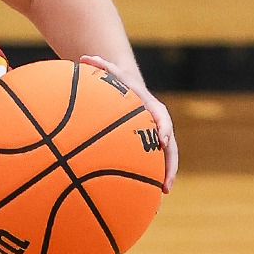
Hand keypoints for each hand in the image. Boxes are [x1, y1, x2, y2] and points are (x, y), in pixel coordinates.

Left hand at [81, 55, 177, 191]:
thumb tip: (84, 57)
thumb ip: (101, 66)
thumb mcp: (112, 74)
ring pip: (165, 159)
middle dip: (170, 165)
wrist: (130, 92)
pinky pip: (152, 164)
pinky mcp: (149, 147)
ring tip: (160, 196)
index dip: (164, 129)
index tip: (163, 139)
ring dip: (164, 177)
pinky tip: (142, 196)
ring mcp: (156, 137)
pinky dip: (150, 178)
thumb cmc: (119, 84)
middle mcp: (159, 125)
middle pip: (169, 147)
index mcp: (153, 108)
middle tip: (166, 184)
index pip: (162, 118)